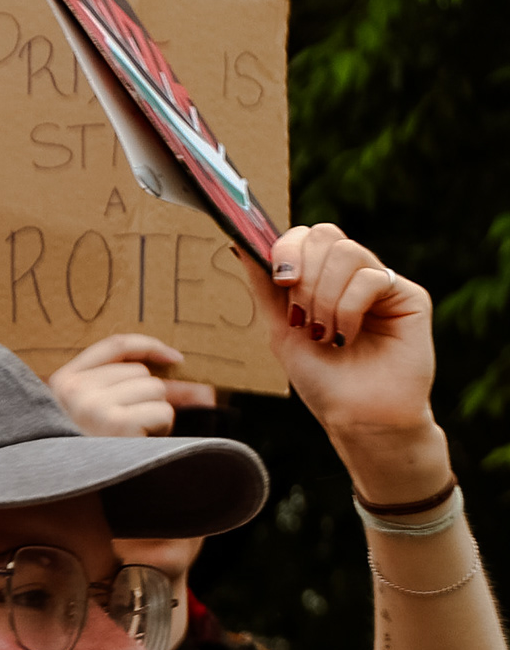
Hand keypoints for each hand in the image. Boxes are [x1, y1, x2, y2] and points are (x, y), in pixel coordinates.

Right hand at [49, 333, 216, 436]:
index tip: (174, 358)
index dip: (148, 347)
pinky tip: (141, 444)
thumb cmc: (84, 452)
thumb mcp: (81, 411)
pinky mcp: (117, 424)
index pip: (114, 346)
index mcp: (61, 382)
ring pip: (155, 391)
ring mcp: (95, 406)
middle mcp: (75, 390)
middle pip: (141, 373)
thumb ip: (112, 384)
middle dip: (148, 398)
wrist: (65, 494)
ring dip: (155, 414)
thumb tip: (176, 362)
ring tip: (134, 437)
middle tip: (134, 426)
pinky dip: (161, 430)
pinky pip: (162, 412)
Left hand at [257, 223, 445, 485]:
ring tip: (325, 333)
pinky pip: (370, 277)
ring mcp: (382, 283)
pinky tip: (348, 336)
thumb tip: (240, 243)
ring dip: (323, 298)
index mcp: (323, 280)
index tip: (280, 280)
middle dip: (303, 273)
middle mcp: (353, 276)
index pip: (305, 236)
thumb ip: (264, 286)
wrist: (358, 416)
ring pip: (346, 252)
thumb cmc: (322, 379)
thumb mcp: (280, 329)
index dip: (287, 248)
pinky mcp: (409, 296)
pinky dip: (349, 308)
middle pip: (325, 233)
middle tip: (301, 315)